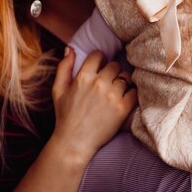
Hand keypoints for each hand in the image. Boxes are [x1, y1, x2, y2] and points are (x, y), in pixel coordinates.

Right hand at [50, 48, 137, 163]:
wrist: (74, 143)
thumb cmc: (65, 117)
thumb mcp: (58, 90)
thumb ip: (63, 68)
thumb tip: (70, 48)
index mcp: (83, 77)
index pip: (98, 55)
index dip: (99, 60)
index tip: (99, 68)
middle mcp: (99, 83)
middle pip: (114, 65)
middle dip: (112, 71)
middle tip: (108, 82)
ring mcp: (112, 95)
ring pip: (125, 77)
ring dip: (122, 82)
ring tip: (116, 91)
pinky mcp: (123, 108)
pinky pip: (134, 91)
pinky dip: (131, 93)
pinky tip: (124, 99)